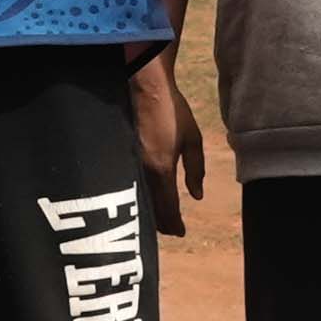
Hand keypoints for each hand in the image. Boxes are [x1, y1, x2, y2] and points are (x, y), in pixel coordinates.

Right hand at [131, 55, 206, 235]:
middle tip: (171, 230)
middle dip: (162, 224)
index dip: (174, 224)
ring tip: (161, 220)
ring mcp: (130, 163)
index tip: (181, 233)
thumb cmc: (173, 111)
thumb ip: (196, 169)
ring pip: (140, 200)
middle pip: (151, 209)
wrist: (146, 87)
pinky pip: (132, 185)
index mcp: (162, 168)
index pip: (168, 207)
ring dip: (151, 213)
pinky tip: (147, 199)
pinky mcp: (123, 156)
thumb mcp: (193, 139)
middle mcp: (144, 170)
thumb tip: (196, 195)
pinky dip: (141, 197)